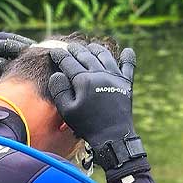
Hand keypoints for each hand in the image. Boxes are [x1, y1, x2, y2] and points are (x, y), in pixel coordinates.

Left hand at [0, 32, 32, 103]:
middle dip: (19, 41)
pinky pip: (7, 44)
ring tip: (34, 50)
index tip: (25, 51)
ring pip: (6, 39)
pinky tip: (29, 54)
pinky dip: (18, 47)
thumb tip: (4, 60)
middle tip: (34, 48)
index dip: (11, 46)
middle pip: (2, 37)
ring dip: (20, 42)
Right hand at [48, 43, 147, 179]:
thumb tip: (57, 73)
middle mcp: (100, 73)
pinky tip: (127, 50)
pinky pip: (128, 66)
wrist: (113, 136)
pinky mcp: (126, 84)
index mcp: (83, 80)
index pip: (68, 61)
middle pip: (85, 55)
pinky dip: (128, 57)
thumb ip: (59, 90)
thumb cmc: (87, 125)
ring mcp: (115, 77)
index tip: (53, 51)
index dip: (59, 55)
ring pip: (105, 55)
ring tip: (91, 46)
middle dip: (75, 49)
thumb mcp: (67, 110)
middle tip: (69, 47)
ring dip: (96, 48)